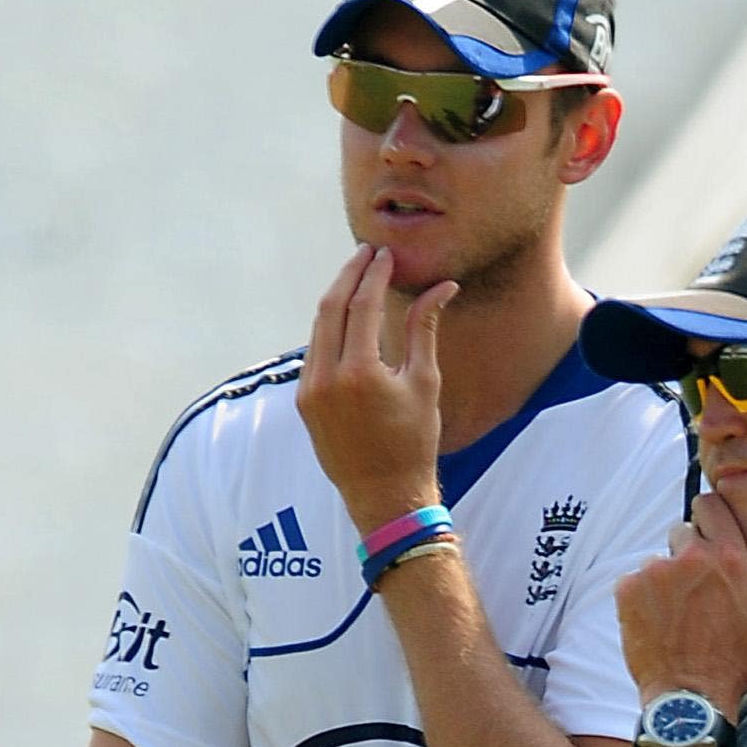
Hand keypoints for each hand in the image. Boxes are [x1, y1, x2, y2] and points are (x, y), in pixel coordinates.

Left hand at [296, 245, 458, 530]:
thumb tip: (442, 287)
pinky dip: (328, 328)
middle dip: (349, 275)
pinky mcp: (303, 401)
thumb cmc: (413, 441)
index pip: (362, 304)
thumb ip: (423, 329)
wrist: (384, 494)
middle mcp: (326, 377)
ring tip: (356, 278)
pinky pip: (314, 352)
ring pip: (317, 327)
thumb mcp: (424, 382)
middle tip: (366, 253)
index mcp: (359, 371)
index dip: (374, 274)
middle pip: (330, 307)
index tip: (385, 254)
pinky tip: (345, 317)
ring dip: (336, 298)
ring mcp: (309, 390)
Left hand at [614, 491, 746, 715]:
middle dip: (689, 553)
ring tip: (679, 614)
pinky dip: (641, 598)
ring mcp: (655, 571)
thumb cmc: (736, 661)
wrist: (691, 701)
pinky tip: (658, 623)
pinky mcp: (628, 589)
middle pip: (682, 531)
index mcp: (729, 557)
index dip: (709, 518)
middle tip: (698, 590)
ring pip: (658, 559)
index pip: (710, 504)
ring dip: (665, 579)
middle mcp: (691, 556)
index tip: (711, 536)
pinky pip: (633, 580)